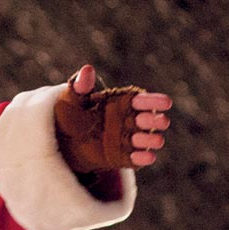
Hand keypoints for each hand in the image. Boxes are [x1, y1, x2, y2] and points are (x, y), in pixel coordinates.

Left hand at [54, 64, 171, 173]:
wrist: (62, 139)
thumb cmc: (70, 113)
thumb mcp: (73, 98)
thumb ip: (81, 86)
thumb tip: (87, 70)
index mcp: (123, 102)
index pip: (143, 100)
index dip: (154, 101)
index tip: (166, 102)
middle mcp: (130, 120)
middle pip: (149, 120)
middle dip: (154, 120)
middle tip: (155, 120)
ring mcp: (128, 139)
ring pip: (147, 139)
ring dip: (151, 139)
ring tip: (152, 140)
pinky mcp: (123, 157)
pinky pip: (136, 159)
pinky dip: (143, 158)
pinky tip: (147, 157)